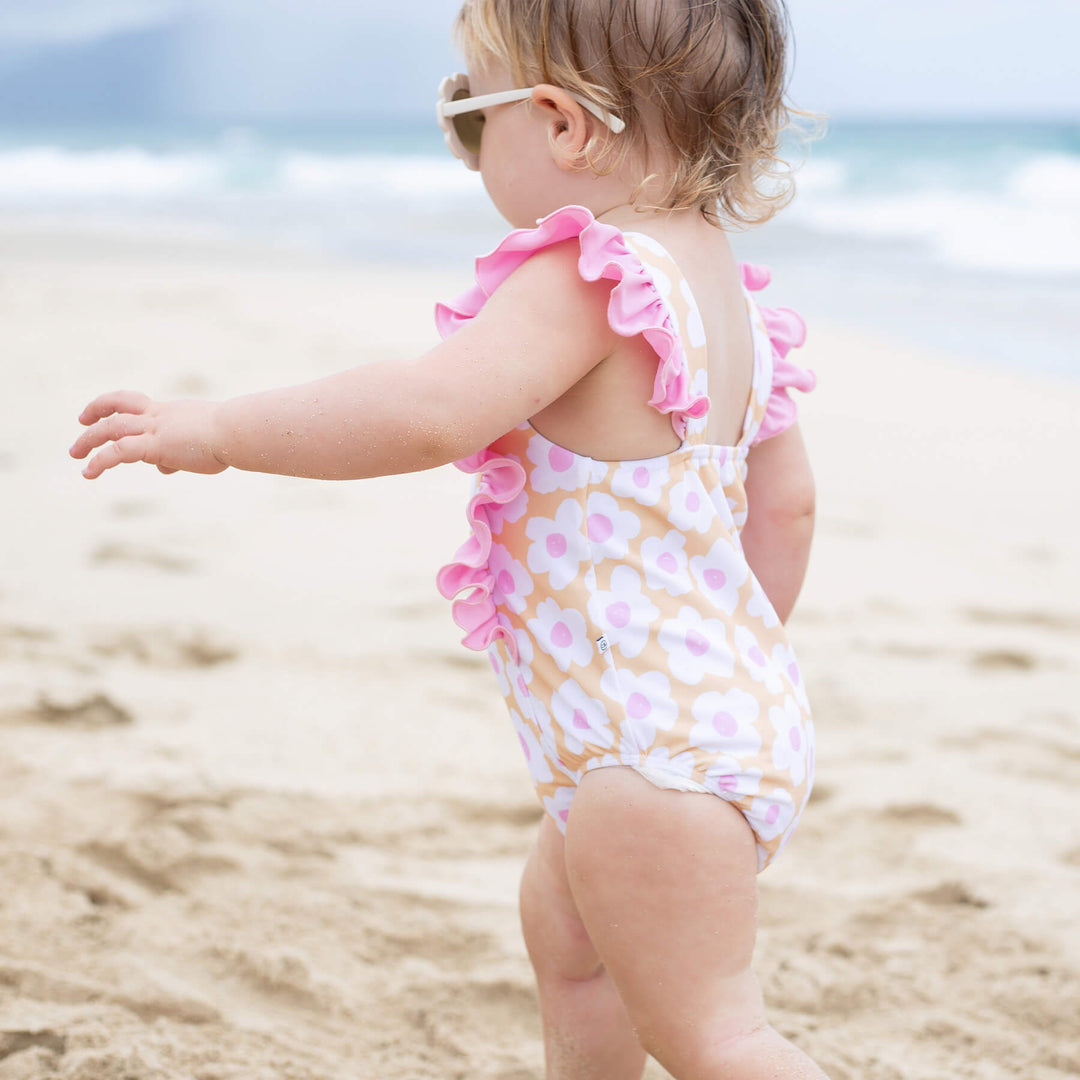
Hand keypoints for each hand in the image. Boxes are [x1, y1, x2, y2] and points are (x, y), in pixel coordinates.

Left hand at [70, 391, 227, 478]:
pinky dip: (100, 461)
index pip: (141, 406)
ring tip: (75, 454)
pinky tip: (88, 472)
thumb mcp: (204, 444)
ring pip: (112, 427)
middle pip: (119, 406)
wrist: (238, 431)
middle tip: (81, 423)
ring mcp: (156, 429)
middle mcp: (160, 416)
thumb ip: (179, 454)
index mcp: (173, 412)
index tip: (109, 413)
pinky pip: (119, 452)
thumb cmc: (234, 437)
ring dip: (89, 439)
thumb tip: (164, 468)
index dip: (122, 407)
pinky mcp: (155, 446)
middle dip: (96, 413)